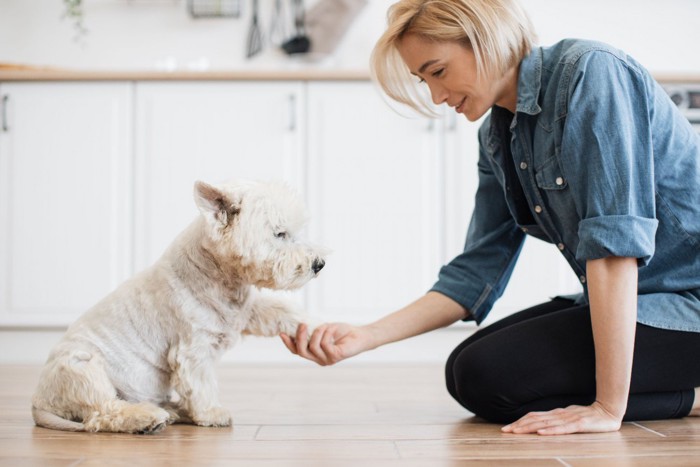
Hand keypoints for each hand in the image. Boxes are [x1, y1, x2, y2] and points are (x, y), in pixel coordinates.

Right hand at [280, 322, 371, 365]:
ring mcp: (327, 360)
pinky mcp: (335, 357)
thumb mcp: (322, 329)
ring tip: (326, 325)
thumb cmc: (341, 332)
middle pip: (302, 351)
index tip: (282, 333)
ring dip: (318, 331)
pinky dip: (327, 332)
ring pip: (313, 346)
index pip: (297, 351)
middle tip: (302, 324)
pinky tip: (333, 329)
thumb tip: (297, 326)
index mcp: (314, 354)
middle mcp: (319, 359)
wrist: (359, 335)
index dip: (288, 343)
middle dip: (299, 337)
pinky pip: (324, 344)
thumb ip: (311, 331)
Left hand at [501, 402, 622, 434]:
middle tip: (505, 431)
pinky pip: (563, 429)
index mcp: (555, 413)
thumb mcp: (567, 417)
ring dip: (530, 428)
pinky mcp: (579, 425)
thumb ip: (555, 420)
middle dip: (519, 426)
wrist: (608, 411)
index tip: (507, 428)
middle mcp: (559, 415)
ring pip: (545, 424)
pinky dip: (550, 431)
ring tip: (517, 432)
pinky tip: (541, 433)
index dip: (519, 422)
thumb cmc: (587, 416)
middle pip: (535, 420)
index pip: (533, 417)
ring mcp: (569, 419)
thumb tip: (539, 424)